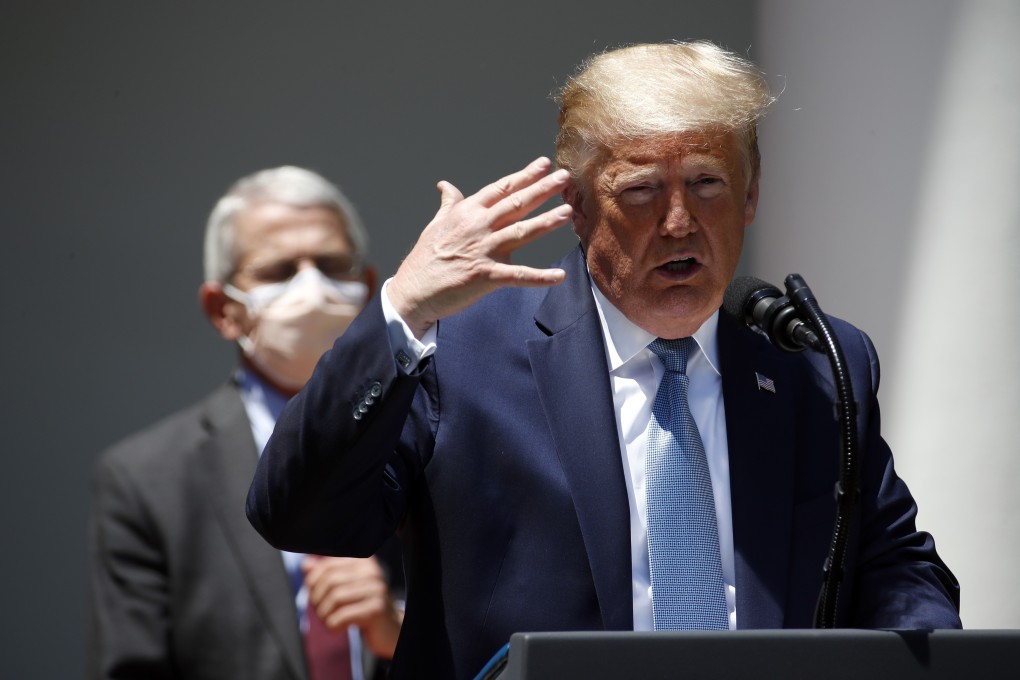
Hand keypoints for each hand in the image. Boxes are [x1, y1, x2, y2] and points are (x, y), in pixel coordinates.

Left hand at [303, 555, 402, 658]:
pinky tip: (338, 628)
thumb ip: (326, 574)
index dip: (313, 582)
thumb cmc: (363, 606)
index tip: (315, 596)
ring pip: (334, 598)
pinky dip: (333, 625)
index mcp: (363, 561)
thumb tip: (306, 565)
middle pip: (329, 581)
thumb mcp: (345, 588)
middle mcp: (372, 571)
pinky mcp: (376, 609)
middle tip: (321, 611)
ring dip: (324, 615)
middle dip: (318, 600)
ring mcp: (376, 589)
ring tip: (329, 620)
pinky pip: (342, 616)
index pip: (327, 565)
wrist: (390, 629)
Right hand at [387, 157, 573, 337]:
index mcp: (467, 212)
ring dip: (546, 222)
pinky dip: (540, 277)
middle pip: (515, 203)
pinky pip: (518, 276)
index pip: (501, 188)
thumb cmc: (425, 259)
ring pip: (520, 232)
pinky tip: (559, 276)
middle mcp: (477, 227)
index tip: (543, 163)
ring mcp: (483, 250)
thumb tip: (445, 185)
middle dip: (542, 189)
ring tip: (567, 212)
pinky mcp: (486, 276)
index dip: (524, 175)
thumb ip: (449, 204)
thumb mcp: (436, 225)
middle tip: (565, 177)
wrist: (413, 292)